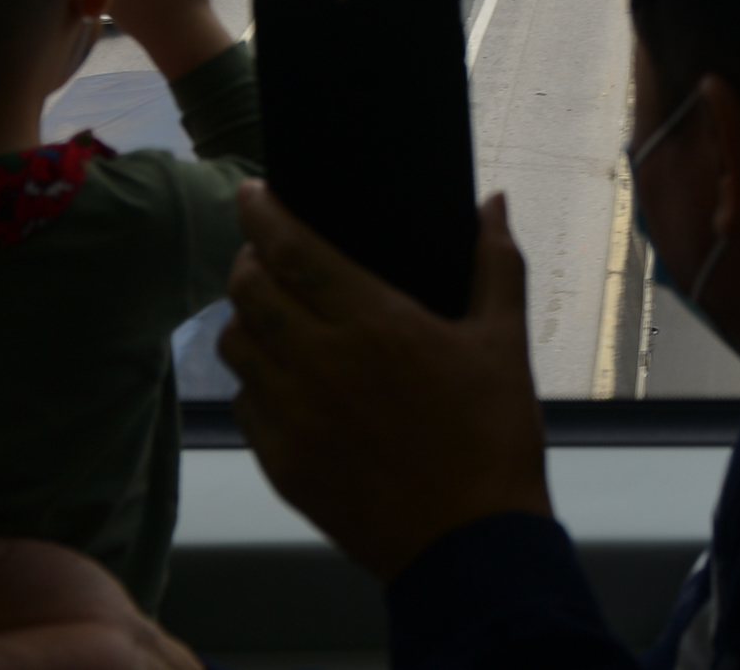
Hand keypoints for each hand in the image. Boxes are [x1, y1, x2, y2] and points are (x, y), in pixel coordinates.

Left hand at [218, 182, 550, 582]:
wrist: (470, 546)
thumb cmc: (493, 438)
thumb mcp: (504, 342)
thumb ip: (495, 262)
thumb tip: (494, 203)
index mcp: (373, 323)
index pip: (291, 248)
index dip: (261, 212)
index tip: (252, 192)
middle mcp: (320, 363)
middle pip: (248, 289)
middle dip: (248, 260)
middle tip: (265, 253)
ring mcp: (295, 417)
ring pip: (235, 345)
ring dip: (247, 319)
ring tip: (272, 314)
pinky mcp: (283, 464)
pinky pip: (245, 404)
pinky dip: (255, 381)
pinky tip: (284, 379)